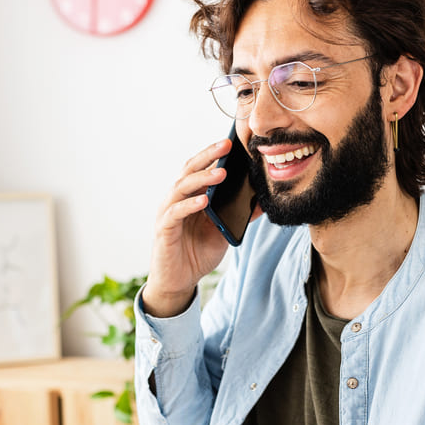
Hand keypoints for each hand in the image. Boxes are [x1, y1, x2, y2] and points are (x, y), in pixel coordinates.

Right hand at [142, 139, 235, 317]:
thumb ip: (238, 215)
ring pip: (182, 188)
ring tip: (221, 173)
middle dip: (209, 156)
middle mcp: (176, 199)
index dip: (214, 155)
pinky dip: (190, 205)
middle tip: (227, 145)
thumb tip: (261, 201)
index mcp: (190, 196)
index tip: (234, 142)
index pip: (201, 168)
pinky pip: (175, 213)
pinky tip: (204, 201)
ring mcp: (168, 213)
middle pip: (189, 170)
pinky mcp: (163, 230)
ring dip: (202, 179)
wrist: (179, 281)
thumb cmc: (197, 253)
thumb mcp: (223, 231)